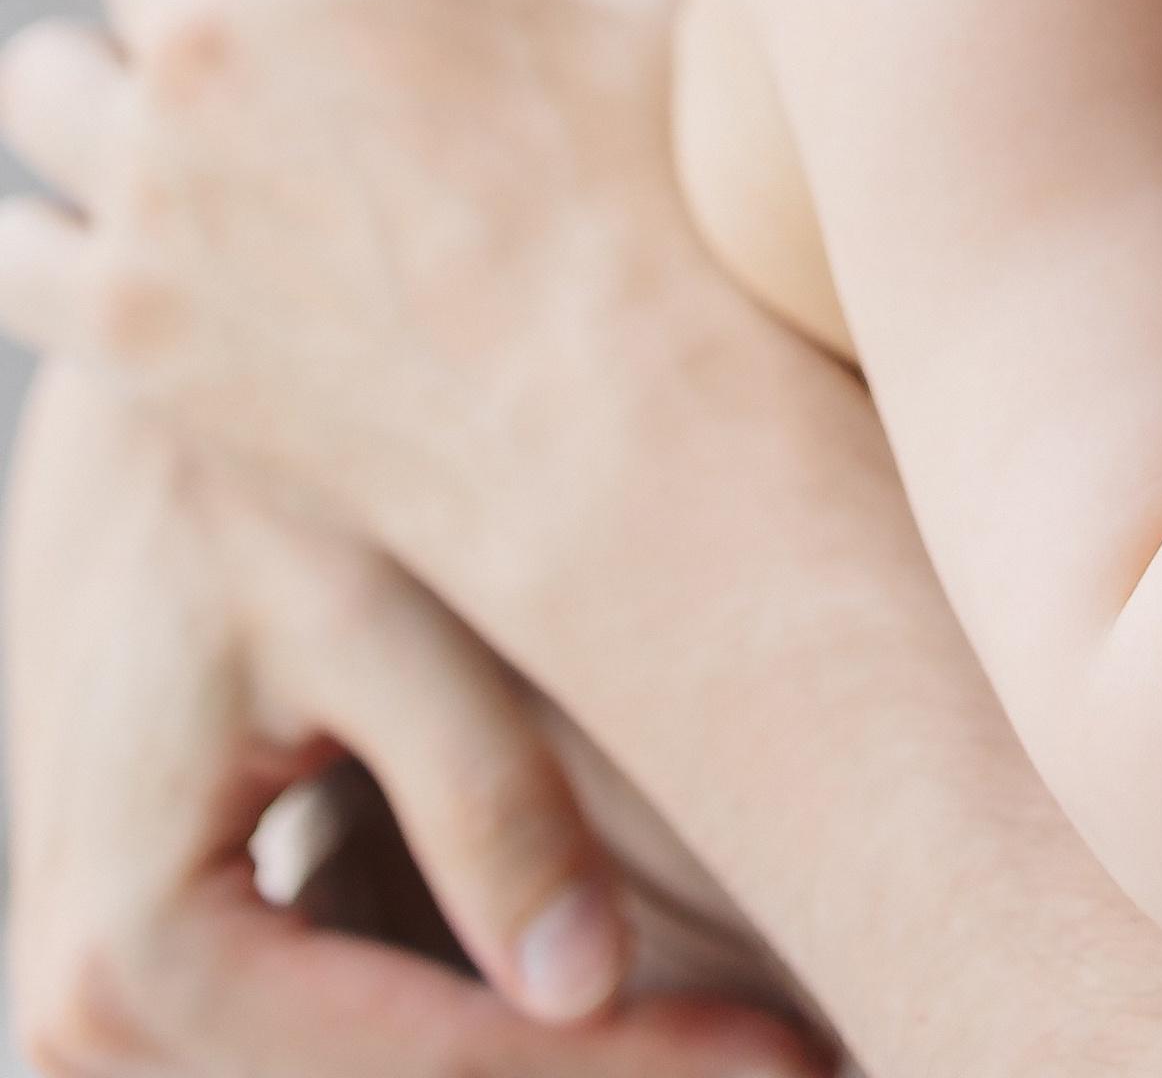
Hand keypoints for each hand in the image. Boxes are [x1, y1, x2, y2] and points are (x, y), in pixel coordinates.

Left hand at [0, 0, 766, 580]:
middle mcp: (206, 24)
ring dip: (114, 88)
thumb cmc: (662, 200)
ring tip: (198, 138)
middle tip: (317, 45)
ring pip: (46, 76)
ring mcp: (143, 175)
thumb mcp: (654, 6)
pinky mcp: (117, 320)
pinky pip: (10, 246)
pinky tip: (137, 255)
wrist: (622, 422)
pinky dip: (57, 239)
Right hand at [3, 358, 824, 1076]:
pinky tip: (640, 981)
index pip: (429, 1070)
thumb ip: (475, 793)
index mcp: (136, 953)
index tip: (805, 1061)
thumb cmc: (259, 472)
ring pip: (378, 1077)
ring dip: (557, 1058)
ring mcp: (122, 997)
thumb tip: (584, 987)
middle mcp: (95, 1011)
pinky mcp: (171, 953)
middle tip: (813, 1059)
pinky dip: (483, 1012)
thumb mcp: (371, 605)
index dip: (632, 1067)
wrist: (144, 404)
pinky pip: (341, 1027)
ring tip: (751, 1028)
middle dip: (604, 1073)